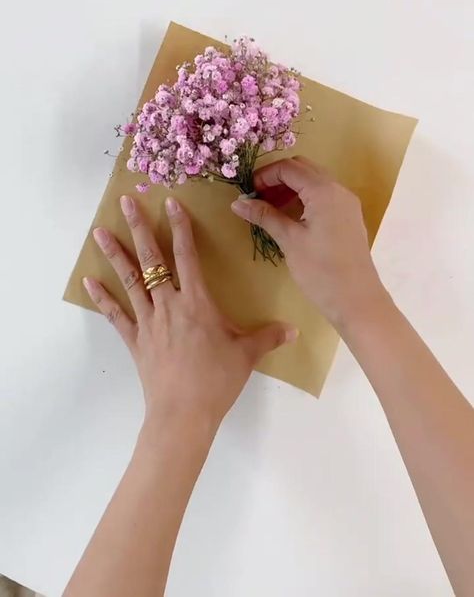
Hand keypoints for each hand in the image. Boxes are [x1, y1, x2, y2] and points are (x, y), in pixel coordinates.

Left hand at [83, 196, 296, 437]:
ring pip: (129, 280)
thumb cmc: (217, 381)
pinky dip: (102, 297)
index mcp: (197, 302)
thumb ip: (268, 336)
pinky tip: (89, 281)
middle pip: (151, 259)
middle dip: (139, 228)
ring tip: (98, 232)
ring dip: (114, 254)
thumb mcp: (247, 354)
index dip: (180, 227)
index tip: (171, 203)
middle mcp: (169, 304)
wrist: (184, 414)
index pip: (187, 255)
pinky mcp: (135, 340)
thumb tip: (295, 330)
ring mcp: (148, 321)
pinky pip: (116, 314)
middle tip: (126, 202)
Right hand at [231, 157, 387, 329]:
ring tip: (269, 210)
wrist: (357, 300)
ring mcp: (346, 203)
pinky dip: (304, 199)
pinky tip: (289, 218)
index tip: (247, 192)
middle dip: (277, 179)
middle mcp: (338, 190)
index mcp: (324, 191)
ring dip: (290, 189)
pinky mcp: (348, 217)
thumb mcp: (289, 240)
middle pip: (303, 169)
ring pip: (314, 182)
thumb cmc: (321, 270)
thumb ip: (264, 216)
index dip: (265, 175)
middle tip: (257, 198)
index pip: (289, 168)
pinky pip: (323, 197)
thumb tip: (238, 202)